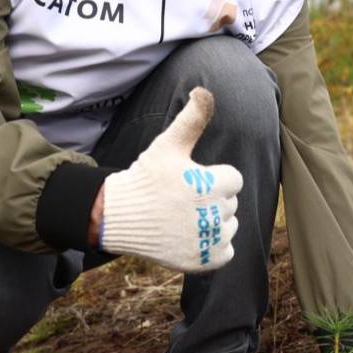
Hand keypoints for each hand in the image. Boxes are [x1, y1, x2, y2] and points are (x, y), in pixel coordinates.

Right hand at [99, 87, 241, 273]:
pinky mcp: (203, 262)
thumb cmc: (147, 176)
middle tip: (182, 198)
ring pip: (229, 227)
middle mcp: (213, 214)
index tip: (191, 180)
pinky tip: (192, 236)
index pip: (234, 178)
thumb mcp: (169, 144)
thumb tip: (204, 90)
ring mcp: (208, 241)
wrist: (118, 216)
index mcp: (212, 185)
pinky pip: (226, 252)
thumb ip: (192, 118)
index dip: (213, 177)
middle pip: (230, 203)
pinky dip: (214, 247)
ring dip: (213, 223)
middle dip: (211, 199)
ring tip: (185, 217)